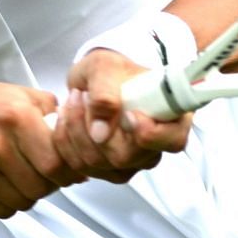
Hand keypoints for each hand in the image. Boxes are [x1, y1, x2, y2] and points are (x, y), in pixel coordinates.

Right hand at [0, 81, 81, 217]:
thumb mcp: (19, 94)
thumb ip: (55, 113)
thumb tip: (86, 143)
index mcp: (14, 116)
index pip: (56, 163)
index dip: (69, 170)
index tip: (69, 167)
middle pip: (42, 186)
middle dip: (51, 183)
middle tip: (45, 171)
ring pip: (24, 201)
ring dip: (31, 193)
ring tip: (24, 174)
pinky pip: (3, 210)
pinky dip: (10, 201)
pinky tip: (4, 181)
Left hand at [52, 50, 193, 182]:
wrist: (95, 81)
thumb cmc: (111, 71)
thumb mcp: (106, 67)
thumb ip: (104, 92)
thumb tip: (101, 132)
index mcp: (171, 117)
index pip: (173, 140)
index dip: (151, 134)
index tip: (129, 114)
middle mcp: (155, 146)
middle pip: (127, 157)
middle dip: (94, 126)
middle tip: (83, 96)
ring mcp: (132, 162)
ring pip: (98, 164)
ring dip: (75, 130)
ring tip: (73, 100)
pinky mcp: (107, 170)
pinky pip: (80, 166)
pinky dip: (65, 141)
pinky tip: (66, 118)